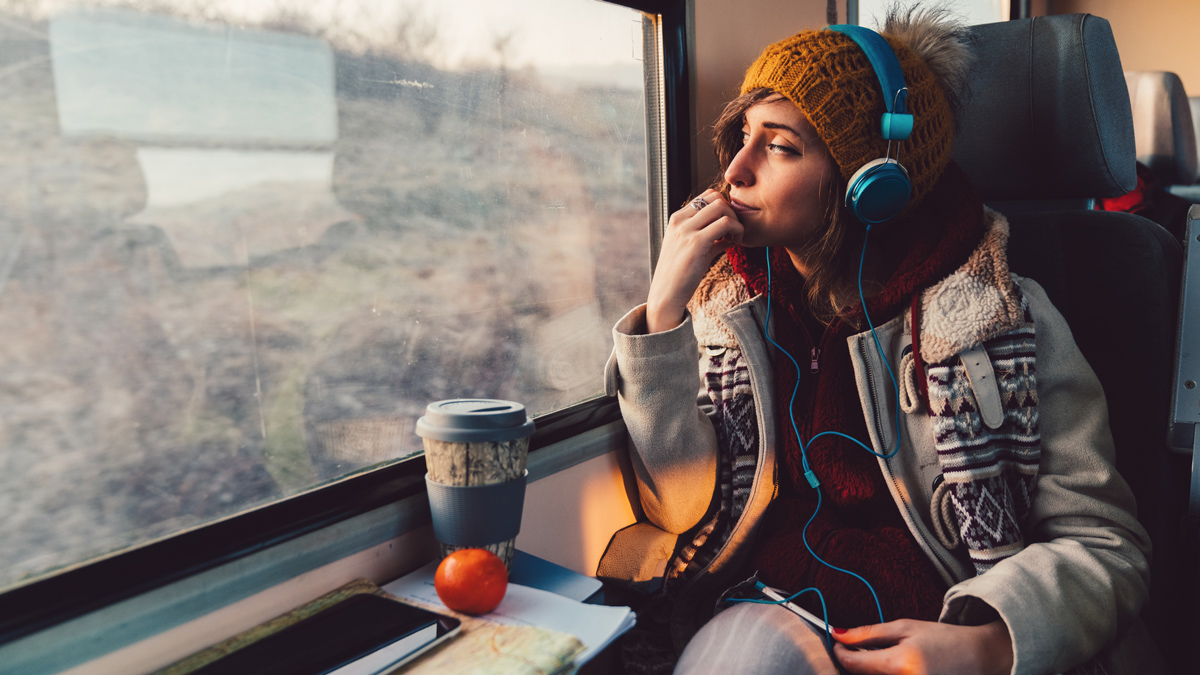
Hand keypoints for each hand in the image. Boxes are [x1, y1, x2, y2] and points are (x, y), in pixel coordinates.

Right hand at [646, 189, 742, 332]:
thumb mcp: (691, 250)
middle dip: (731, 210)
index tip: (727, 225)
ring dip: (735, 220)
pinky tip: (734, 243)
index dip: (722, 207)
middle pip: (715, 197)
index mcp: (677, 219)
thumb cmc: (679, 275)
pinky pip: (725, 223)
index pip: (705, 196)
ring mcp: (687, 230)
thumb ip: (708, 239)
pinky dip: (736, 230)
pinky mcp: (697, 243)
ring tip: (735, 237)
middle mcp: (680, 220)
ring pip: (721, 206)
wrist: (666, 294)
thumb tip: (728, 236)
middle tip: (734, 230)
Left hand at [832, 619, 1012, 674]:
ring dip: (869, 670)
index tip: (837, 642)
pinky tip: (891, 667)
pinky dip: (883, 674)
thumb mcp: (904, 627)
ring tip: (880, 657)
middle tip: (858, 648)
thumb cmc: (943, 639)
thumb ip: (868, 633)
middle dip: (854, 662)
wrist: (978, 657)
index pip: (854, 664)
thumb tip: (837, 634)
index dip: (840, 652)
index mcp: (901, 664)